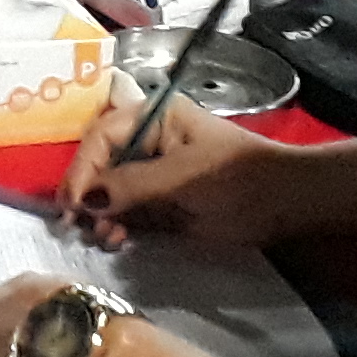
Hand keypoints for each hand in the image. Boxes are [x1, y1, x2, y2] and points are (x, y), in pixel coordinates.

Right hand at [60, 84, 307, 247]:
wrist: (284, 205)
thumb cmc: (237, 178)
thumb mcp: (182, 177)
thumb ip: (132, 185)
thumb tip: (86, 200)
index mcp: (153, 117)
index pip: (101, 136)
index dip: (82, 167)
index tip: (72, 202)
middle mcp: (147, 141)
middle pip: (99, 163)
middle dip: (88, 194)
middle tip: (76, 224)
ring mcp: (153, 173)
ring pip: (109, 191)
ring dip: (101, 215)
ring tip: (104, 237)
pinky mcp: (161, 202)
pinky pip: (126, 212)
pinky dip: (117, 226)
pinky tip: (116, 239)